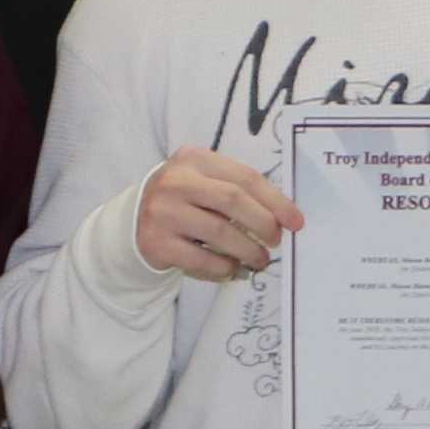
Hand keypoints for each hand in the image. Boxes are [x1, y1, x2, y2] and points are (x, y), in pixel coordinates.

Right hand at [133, 152, 297, 283]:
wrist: (134, 222)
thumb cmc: (184, 201)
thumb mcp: (204, 183)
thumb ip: (238, 191)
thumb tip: (283, 217)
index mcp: (194, 159)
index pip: (245, 177)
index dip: (275, 200)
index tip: (295, 221)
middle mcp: (176, 181)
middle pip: (233, 200)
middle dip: (263, 224)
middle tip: (276, 241)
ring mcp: (163, 212)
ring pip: (219, 233)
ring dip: (248, 250)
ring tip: (260, 260)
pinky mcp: (156, 243)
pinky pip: (201, 260)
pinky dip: (224, 268)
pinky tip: (233, 270)